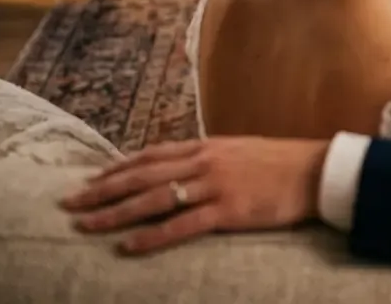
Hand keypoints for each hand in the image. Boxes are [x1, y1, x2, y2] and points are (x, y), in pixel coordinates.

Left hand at [61, 137, 328, 254]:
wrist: (319, 171)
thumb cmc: (285, 163)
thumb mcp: (243, 151)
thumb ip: (213, 159)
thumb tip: (188, 168)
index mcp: (208, 146)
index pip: (152, 154)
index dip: (118, 167)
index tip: (91, 179)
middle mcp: (205, 162)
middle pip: (142, 175)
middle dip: (103, 190)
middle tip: (71, 203)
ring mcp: (216, 185)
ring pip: (154, 198)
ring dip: (116, 212)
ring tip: (87, 225)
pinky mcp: (229, 210)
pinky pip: (182, 225)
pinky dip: (152, 235)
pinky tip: (128, 245)